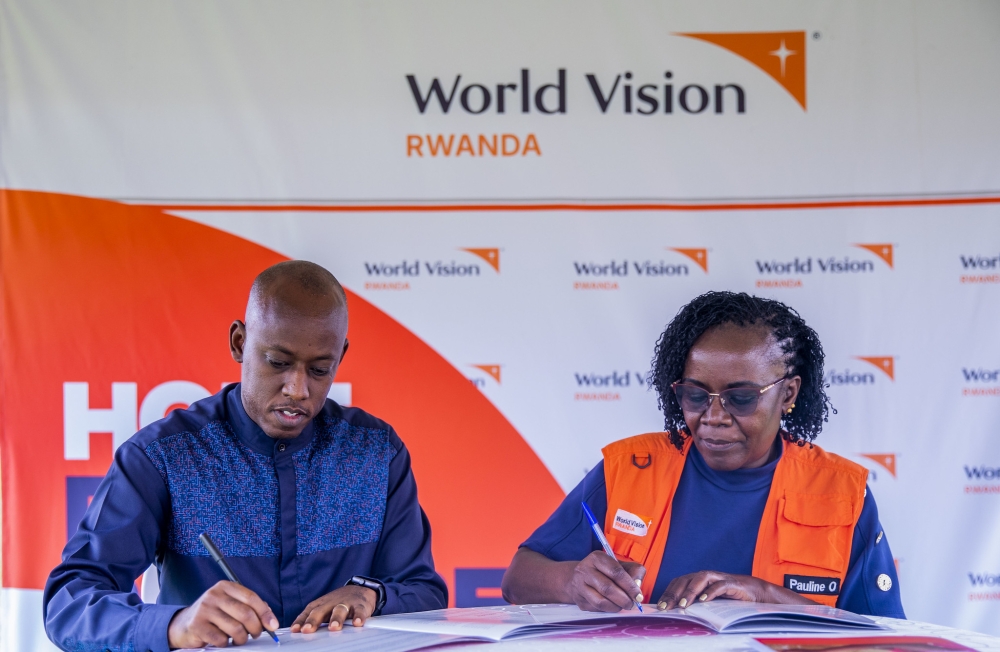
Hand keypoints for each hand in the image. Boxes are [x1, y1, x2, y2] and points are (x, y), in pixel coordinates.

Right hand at [167, 581, 278, 647]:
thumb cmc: (213, 615)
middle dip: (256, 628)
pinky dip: (226, 643)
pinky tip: (224, 641)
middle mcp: (214, 595)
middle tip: (256, 634)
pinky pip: (221, 639)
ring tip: (239, 639)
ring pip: (235, 628)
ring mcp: (204, 609)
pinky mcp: (197, 625)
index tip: (273, 625)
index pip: (251, 598)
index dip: (265, 613)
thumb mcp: (230, 604)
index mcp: (226, 586)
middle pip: (245, 614)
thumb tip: (270, 619)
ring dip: (242, 638)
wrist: (183, 624)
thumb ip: (249, 607)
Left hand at [290, 585, 377, 632]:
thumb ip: (311, 618)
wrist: (359, 589)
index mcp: (320, 604)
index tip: (295, 630)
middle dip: (314, 620)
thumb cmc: (337, 603)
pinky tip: (357, 623)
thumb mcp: (323, 608)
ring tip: (333, 627)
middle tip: (307, 629)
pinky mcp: (360, 605)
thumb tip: (296, 632)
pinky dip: (359, 616)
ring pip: (340, 610)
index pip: (308, 612)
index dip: (301, 621)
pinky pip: (359, 611)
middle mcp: (331, 603)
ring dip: (336, 618)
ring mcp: (346, 603)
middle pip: (321, 611)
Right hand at [566, 551, 645, 611]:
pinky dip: (607, 610)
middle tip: (631, 604)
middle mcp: (584, 569)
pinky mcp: (578, 599)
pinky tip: (612, 606)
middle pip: (607, 588)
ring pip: (600, 601)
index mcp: (597, 557)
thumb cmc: (607, 572)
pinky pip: (595, 609)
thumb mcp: (622, 565)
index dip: (629, 586)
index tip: (638, 596)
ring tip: (622, 606)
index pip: (616, 572)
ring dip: (616, 607)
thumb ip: (634, 572)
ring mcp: (579, 585)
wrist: (582, 578)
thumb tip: (637, 586)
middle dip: (623, 599)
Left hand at [655, 571, 814, 609]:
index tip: (660, 606)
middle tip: (666, 607)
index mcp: (698, 579)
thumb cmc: (730, 598)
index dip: (668, 593)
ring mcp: (719, 578)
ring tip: (683, 605)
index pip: (678, 583)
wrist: (756, 593)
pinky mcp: (732, 583)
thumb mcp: (709, 602)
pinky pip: (719, 585)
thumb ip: (695, 604)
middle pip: (685, 580)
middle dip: (674, 594)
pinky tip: (703, 601)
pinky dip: (710, 592)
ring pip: (700, 579)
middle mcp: (706, 576)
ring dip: (690, 591)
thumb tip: (676, 613)